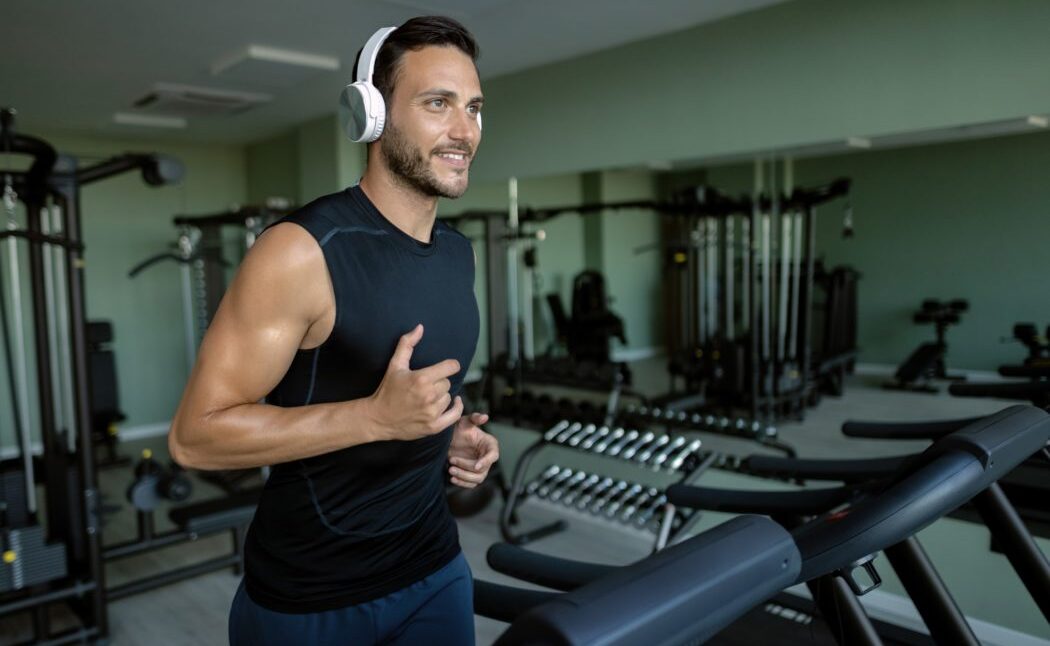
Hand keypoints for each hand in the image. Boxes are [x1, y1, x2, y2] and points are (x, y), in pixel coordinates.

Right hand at [368, 324, 463, 440]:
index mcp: (421, 378)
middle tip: (425, 386)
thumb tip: (420, 327)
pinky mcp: (434, 426)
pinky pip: (455, 415)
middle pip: (447, 382)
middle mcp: (429, 395)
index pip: (451, 366)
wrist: (378, 418)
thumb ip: (407, 344)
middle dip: (439, 382)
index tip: (447, 367)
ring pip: (449, 397)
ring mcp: (432, 412)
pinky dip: (456, 408)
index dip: (450, 365)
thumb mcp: (395, 365)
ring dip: (441, 396)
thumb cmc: (387, 390)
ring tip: (426, 398)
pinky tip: (453, 403)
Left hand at [448, 411, 498, 488]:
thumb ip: (475, 418)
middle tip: (452, 460)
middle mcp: (487, 457)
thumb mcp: (465, 421)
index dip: (486, 462)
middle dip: (467, 468)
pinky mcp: (471, 474)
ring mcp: (480, 467)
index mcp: (489, 445)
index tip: (476, 465)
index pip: (493, 456)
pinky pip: (470, 484)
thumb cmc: (459, 428)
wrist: (449, 439)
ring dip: (463, 476)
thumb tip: (484, 416)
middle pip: (483, 470)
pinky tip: (452, 478)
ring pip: (477, 479)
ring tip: (450, 469)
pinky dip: (462, 483)